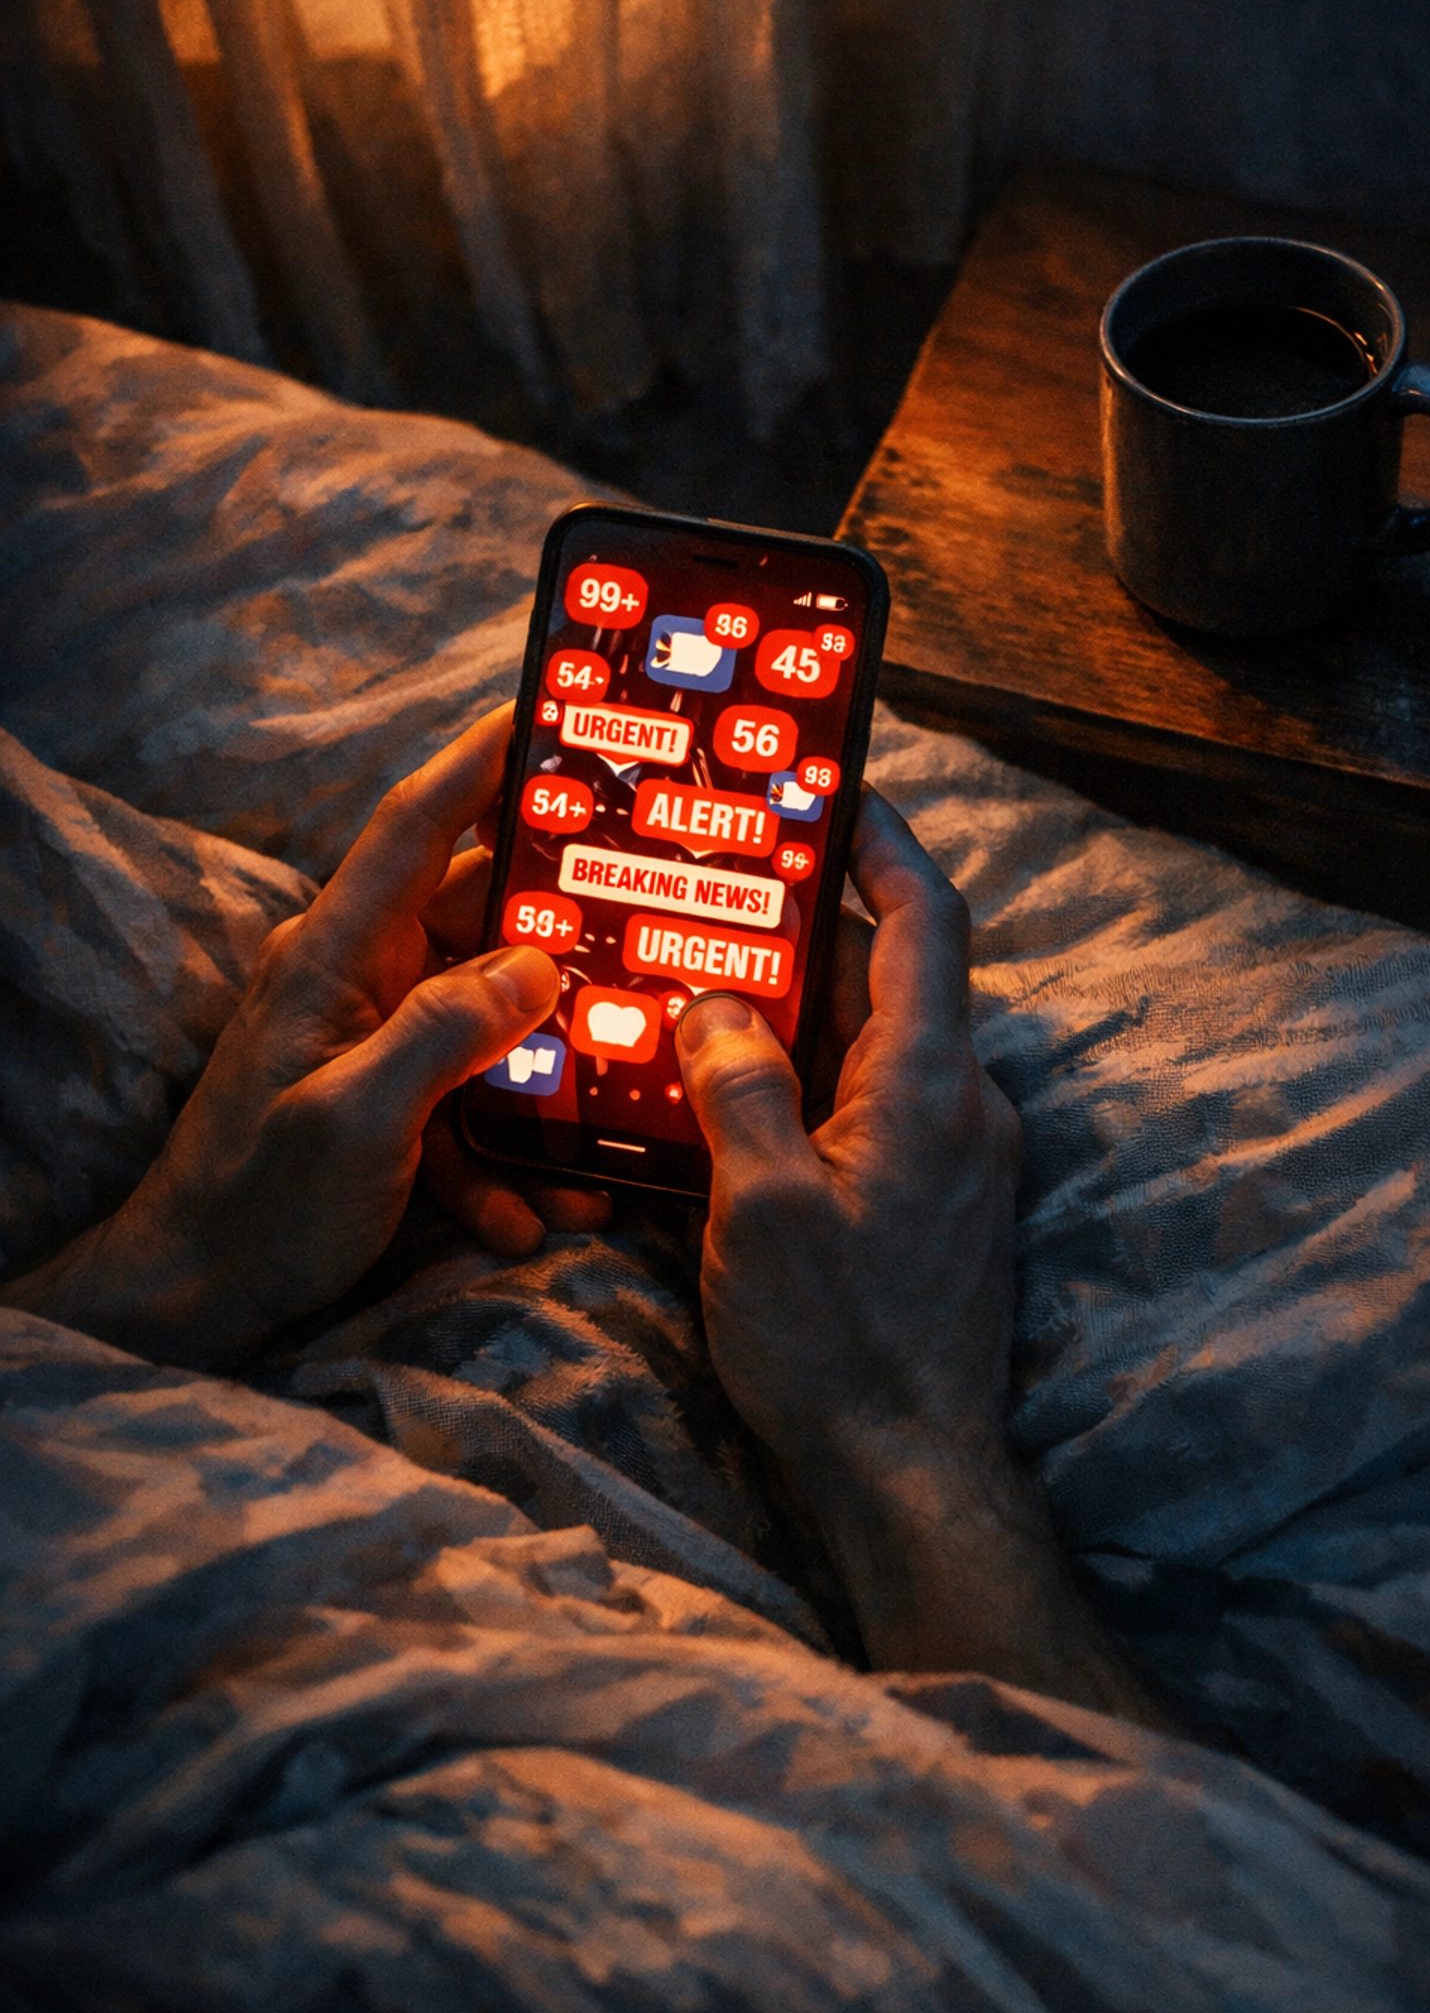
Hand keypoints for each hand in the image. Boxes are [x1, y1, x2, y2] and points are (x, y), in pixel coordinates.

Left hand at [6, 705, 607, 1370]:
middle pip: (480, 922)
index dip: (478, 761)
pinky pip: (471, 1106)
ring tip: (610, 1122)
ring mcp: (372, 1042)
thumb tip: (539, 964)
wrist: (193, 1301)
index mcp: (336, 954)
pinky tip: (535, 1214)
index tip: (545, 712)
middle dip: (565, 932)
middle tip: (653, 920)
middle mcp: (357, 980)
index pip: (414, 827)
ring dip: (548, 1080)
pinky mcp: (388, 1104)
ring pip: (491, 1026)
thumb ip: (445, 1031)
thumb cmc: (258, 1206)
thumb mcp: (357, 1119)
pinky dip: (508, 1157)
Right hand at [676, 789, 1168, 1722]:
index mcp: (930, 1084)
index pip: (925, 921)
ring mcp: (958, 1160)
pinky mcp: (939, 1208)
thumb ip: (740, 1087)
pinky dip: (816, 1081)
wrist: (910, 1475)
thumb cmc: (838, 1346)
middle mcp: (962, 1107)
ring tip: (708, 990)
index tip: (837, 792)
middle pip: (894, 977)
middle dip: (814, 928)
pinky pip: (877, 1109)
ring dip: (805, 1013)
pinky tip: (739, 1100)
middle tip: (727, 892)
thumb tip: (716, 1005)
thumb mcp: (762, 1207)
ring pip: (878, 1047)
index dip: (886, 844)